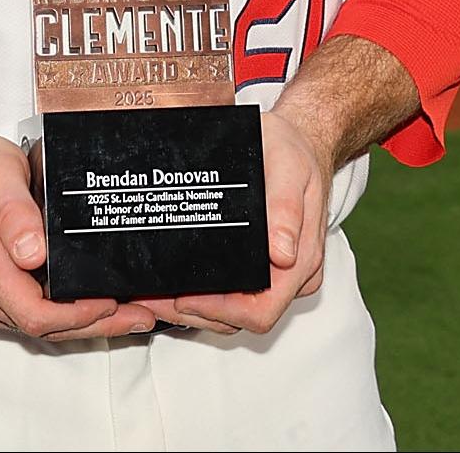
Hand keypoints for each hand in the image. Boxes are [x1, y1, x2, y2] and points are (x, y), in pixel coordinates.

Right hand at [0, 133, 156, 342]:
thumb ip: (14, 211)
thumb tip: (32, 253)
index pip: (34, 312)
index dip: (78, 316)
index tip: (113, 302)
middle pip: (41, 328)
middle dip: (95, 325)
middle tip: (141, 315)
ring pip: (33, 327)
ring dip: (81, 324)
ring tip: (126, 313)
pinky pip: (20, 317)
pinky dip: (58, 317)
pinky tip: (87, 308)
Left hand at [135, 107, 331, 336]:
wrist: (304, 142)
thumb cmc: (295, 152)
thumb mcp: (288, 167)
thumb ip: (285, 208)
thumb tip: (282, 254)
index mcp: (302, 258)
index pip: (262, 310)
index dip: (220, 312)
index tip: (185, 298)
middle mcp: (292, 273)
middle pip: (242, 317)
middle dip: (197, 313)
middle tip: (155, 298)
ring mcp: (280, 273)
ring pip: (236, 311)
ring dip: (196, 308)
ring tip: (157, 294)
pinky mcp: (267, 267)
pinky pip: (236, 292)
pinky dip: (206, 294)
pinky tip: (179, 282)